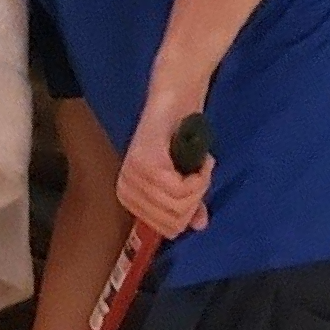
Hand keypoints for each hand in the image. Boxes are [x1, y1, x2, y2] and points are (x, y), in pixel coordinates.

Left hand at [117, 98, 214, 239]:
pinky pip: (180, 189)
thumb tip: (199, 226)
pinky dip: (200, 176)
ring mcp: (134, 177)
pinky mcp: (146, 164)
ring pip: (179, 205)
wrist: (177, 100)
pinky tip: (203, 160)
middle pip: (173, 221)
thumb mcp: (183, 178)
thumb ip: (188, 204)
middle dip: (197, 199)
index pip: (165, 229)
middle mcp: (126, 191)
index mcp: (129, 198)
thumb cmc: (179, 138)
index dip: (190, 212)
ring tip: (202, 165)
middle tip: (202, 174)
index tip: (197, 187)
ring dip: (200, 185)